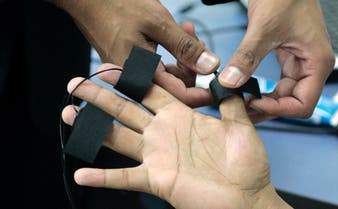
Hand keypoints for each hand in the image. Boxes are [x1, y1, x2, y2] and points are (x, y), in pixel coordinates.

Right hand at [48, 0, 218, 105]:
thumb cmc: (117, 6)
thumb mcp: (158, 24)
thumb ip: (186, 48)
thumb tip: (210, 66)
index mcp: (140, 75)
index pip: (179, 97)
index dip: (203, 92)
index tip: (219, 83)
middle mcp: (135, 81)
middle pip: (176, 89)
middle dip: (193, 67)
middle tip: (197, 41)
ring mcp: (133, 75)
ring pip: (169, 78)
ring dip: (183, 57)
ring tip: (186, 31)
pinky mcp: (132, 67)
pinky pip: (159, 69)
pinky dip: (172, 54)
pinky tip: (176, 35)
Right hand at [61, 64, 291, 208]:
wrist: (247, 198)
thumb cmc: (246, 164)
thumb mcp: (240, 125)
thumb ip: (229, 101)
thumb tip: (226, 78)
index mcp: (180, 116)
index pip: (150, 91)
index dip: (131, 79)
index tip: (111, 66)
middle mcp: (162, 133)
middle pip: (125, 110)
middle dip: (100, 97)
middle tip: (77, 84)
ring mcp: (156, 156)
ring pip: (117, 137)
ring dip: (92, 127)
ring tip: (68, 113)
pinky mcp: (155, 179)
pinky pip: (124, 177)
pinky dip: (102, 177)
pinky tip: (82, 173)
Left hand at [217, 0, 334, 121]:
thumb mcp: (264, 29)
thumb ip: (247, 57)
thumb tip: (230, 82)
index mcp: (317, 63)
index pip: (303, 104)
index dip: (278, 109)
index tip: (253, 104)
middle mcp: (311, 67)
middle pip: (292, 104)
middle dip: (267, 109)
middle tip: (240, 111)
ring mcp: (300, 64)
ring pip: (283, 96)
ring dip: (263, 102)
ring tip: (240, 104)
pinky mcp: (288, 59)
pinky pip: (277, 84)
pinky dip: (262, 90)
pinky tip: (246, 92)